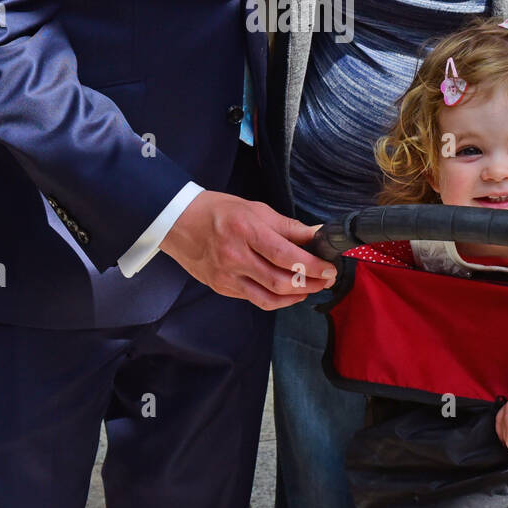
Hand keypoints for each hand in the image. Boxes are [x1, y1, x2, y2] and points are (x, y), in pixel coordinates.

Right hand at [159, 190, 337, 310]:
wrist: (177, 221)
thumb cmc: (218, 210)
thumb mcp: (255, 209)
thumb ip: (288, 226)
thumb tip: (318, 234)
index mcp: (246, 231)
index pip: (286, 255)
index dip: (312, 265)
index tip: (330, 267)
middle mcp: (235, 256)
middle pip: (280, 281)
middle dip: (310, 284)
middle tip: (327, 279)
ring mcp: (226, 276)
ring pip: (268, 298)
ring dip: (296, 297)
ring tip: (312, 288)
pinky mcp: (221, 288)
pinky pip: (254, 299)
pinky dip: (276, 298)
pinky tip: (289, 292)